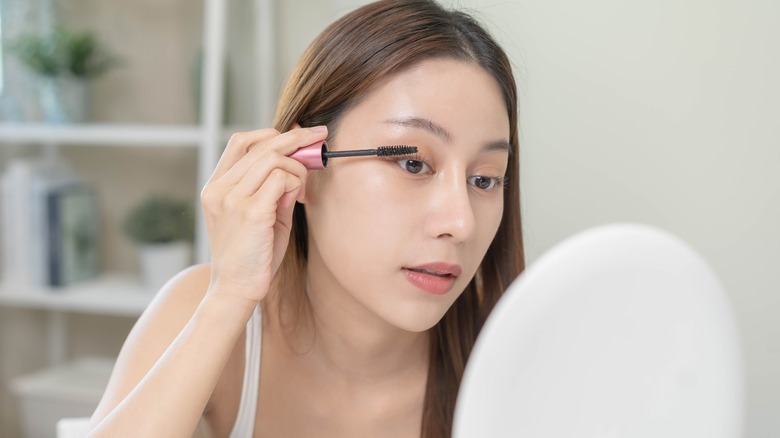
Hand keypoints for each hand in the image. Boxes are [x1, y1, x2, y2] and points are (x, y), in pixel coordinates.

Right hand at [200, 126, 326, 303]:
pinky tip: (297, 200)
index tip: (299, 136)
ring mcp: (232, 199)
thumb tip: (298, 162)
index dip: (271, 133)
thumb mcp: (260, 215)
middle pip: (261, 144)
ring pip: (274, 159)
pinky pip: (282, 179)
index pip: (241, 142)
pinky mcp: (250, 212)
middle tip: (321, 135)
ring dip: (298, 169)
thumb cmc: (252, 256)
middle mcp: (219, 189)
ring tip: (302, 189)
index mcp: (216, 187)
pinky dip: (296, 184)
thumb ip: (274, 189)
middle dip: (297, 138)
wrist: (236, 290)